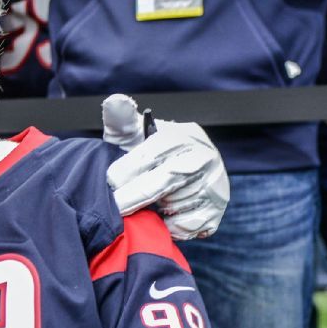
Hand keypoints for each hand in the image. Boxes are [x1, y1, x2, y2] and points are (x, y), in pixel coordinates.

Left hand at [103, 96, 228, 240]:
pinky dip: (169, 227)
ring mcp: (214, 185)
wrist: (176, 176)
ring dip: (153, 212)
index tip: (110, 181)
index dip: (124, 171)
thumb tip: (115, 100)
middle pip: (162, 184)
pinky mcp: (216, 211)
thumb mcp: (132, 135)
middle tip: (115, 207)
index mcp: (182, 136)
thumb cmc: (145, 155)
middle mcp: (204, 158)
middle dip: (132, 197)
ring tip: (146, 204)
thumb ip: (121, 120)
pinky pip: (186, 226)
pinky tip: (163, 217)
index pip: (150, 156)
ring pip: (172, 207)